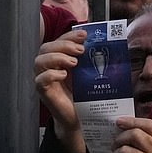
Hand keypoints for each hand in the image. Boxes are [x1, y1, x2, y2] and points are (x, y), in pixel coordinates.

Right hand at [34, 29, 87, 152]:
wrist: (83, 118)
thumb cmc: (87, 93)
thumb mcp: (91, 72)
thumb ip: (94, 58)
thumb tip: (112, 42)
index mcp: (61, 58)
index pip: (59, 40)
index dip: (69, 35)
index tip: (84, 35)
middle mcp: (50, 67)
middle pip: (46, 47)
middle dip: (64, 44)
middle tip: (81, 50)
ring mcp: (46, 79)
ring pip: (39, 60)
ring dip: (57, 57)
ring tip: (74, 62)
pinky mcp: (45, 93)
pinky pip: (40, 80)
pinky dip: (50, 74)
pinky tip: (63, 75)